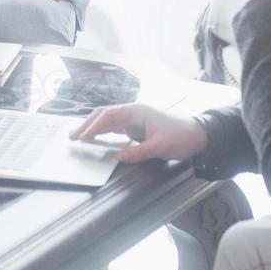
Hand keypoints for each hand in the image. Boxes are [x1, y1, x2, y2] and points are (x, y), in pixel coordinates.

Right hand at [70, 103, 207, 163]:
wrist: (197, 135)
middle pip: (104, 115)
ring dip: (93, 127)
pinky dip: (102, 132)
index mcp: (137, 112)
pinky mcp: (135, 127)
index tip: (82, 137)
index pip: (109, 116)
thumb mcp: (161, 146)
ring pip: (107, 120)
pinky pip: (114, 127)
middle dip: (87, 124)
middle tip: (73, 136)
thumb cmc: (181, 136)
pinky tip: (94, 138)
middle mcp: (132, 113)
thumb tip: (120, 157)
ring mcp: (133, 119)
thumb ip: (140, 152)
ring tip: (78, 137)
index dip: (94, 126)